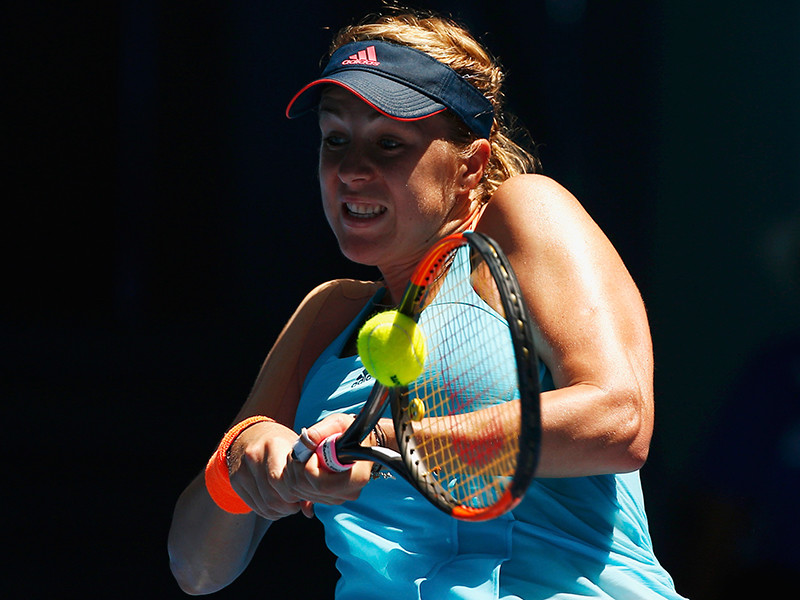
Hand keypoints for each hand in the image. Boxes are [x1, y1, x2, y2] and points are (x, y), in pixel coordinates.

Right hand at [226, 415, 371, 520]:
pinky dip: (270, 510)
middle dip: (291, 504)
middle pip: (275, 497)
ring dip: (282, 509)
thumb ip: (307, 475)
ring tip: (290, 501)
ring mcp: (243, 470)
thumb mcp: (297, 450)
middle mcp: (255, 456)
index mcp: (274, 444)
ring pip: (266, 506)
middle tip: (300, 499)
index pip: (284, 480)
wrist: (251, 435)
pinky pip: (256, 507)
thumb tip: (310, 511)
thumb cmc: (282, 444)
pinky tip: (278, 501)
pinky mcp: (236, 481)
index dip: (298, 491)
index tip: (307, 490)